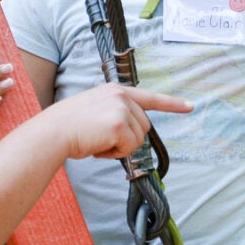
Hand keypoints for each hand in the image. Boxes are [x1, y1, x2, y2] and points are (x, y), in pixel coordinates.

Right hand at [43, 83, 191, 160]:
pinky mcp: (120, 124)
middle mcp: (121, 95)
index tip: (190, 106)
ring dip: (119, 147)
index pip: (150, 97)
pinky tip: (97, 146)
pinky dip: (114, 153)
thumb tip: (131, 132)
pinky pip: (129, 148)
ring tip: (97, 141)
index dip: (172, 103)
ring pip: (138, 139)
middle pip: (144, 126)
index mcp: (115, 90)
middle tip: (101, 138)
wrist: (54, 132)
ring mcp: (122, 108)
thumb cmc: (69, 126)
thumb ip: (116, 113)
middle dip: (127, 138)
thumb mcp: (95, 110)